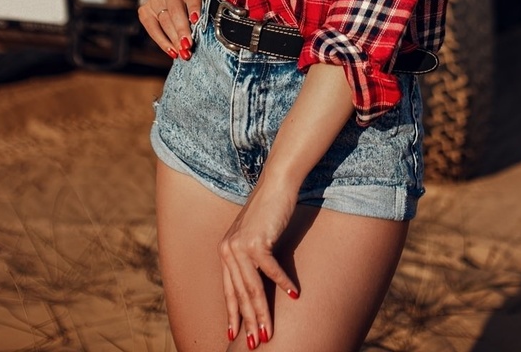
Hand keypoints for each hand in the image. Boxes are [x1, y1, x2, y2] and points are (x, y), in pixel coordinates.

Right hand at [137, 0, 200, 59]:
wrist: (168, 1)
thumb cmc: (188, 7)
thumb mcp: (196, 6)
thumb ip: (199, 16)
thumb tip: (202, 35)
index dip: (194, 8)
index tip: (196, 20)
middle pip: (175, 11)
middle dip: (182, 30)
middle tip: (188, 45)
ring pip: (164, 21)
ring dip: (174, 39)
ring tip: (182, 52)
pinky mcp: (144, 10)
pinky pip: (152, 29)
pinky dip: (163, 42)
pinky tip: (171, 51)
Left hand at [219, 183, 299, 347]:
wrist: (275, 184)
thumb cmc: (268, 211)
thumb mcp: (255, 237)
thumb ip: (250, 258)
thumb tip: (256, 282)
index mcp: (225, 251)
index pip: (228, 290)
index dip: (232, 314)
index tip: (234, 334)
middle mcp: (228, 250)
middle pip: (240, 294)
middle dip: (249, 321)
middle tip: (256, 343)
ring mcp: (240, 245)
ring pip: (252, 288)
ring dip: (262, 313)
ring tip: (269, 332)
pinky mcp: (257, 240)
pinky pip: (271, 270)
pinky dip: (282, 283)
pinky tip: (294, 295)